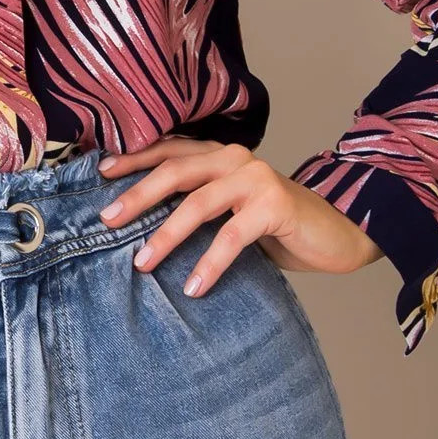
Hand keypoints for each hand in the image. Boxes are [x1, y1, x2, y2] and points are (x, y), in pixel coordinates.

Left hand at [96, 135, 381, 295]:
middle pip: (175, 172)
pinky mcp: (275, 205)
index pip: (168, 151)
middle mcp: (234, 158)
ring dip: (166, 235)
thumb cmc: (276, 225)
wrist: (338, 232)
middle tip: (108, 220)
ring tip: (141, 263)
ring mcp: (256, 179)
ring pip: (198, 203)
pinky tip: (195, 287)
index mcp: (218, 155)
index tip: (99, 175)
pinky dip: (210, 262)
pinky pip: (232, 236)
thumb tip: (137, 230)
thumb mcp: (230, 210)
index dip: (133, 159)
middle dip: (137, 196)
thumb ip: (196, 206)